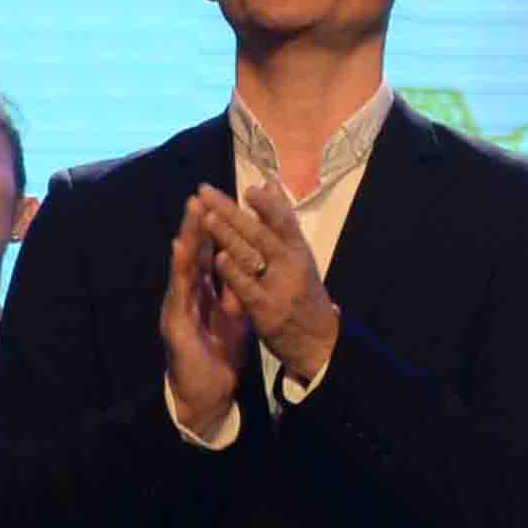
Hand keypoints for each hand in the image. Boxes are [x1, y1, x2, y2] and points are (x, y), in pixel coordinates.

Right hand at [160, 202, 253, 434]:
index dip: (214, 231)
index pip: (208, 255)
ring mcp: (178, 306)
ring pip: (182, 267)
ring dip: (186, 238)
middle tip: (202, 195)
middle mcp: (187, 295)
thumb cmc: (217, 354)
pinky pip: (179, 293)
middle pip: (193, 254)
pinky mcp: (175, 323)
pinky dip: (180, 270)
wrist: (206, 394)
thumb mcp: (234, 317)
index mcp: (204, 293)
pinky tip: (180, 251)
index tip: (223, 204)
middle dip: (197, 225)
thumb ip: (236, 291)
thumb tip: (246, 266)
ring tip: (191, 212)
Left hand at [193, 179, 342, 385]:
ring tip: (207, 217)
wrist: (319, 344)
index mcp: (300, 251)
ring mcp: (280, 287)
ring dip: (228, 235)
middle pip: (260, 232)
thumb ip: (281, 222)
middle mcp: (292, 265)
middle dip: (231, 211)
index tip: (249, 188)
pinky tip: (219, 258)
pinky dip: (233, 272)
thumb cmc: (304, 296)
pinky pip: (247, 287)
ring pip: (251, 256)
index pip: (285, 220)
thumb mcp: (299, 257)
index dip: (268, 204)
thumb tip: (270, 183)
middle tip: (207, 192)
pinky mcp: (267, 309)